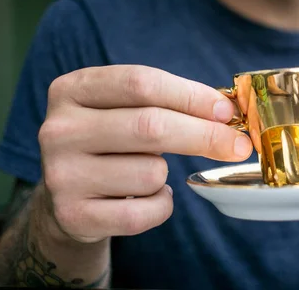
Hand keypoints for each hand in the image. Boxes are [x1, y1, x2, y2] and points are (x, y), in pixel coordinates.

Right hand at [38, 65, 252, 243]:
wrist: (69, 195)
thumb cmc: (113, 142)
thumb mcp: (127, 109)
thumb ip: (171, 103)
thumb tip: (228, 113)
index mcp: (72, 89)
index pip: (141, 83)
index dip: (191, 96)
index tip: (227, 111)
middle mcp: (59, 129)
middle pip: (150, 125)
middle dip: (204, 135)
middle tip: (239, 145)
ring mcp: (61, 174)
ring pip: (150, 172)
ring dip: (166, 174)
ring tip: (146, 171)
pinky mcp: (72, 215)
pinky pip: (144, 213)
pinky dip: (161, 204)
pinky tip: (147, 196)